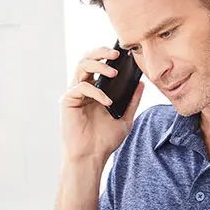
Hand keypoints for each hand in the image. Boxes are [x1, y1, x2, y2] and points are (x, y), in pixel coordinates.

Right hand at [60, 46, 144, 163]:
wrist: (92, 157)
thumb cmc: (104, 140)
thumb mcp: (125, 119)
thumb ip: (131, 101)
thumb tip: (141, 84)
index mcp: (95, 90)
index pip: (98, 64)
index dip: (107, 55)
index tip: (123, 53)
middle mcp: (83, 89)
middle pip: (86, 59)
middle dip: (101, 52)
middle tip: (116, 52)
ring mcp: (74, 94)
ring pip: (81, 67)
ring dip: (99, 66)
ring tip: (114, 72)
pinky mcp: (68, 101)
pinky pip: (81, 87)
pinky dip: (96, 92)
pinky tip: (107, 102)